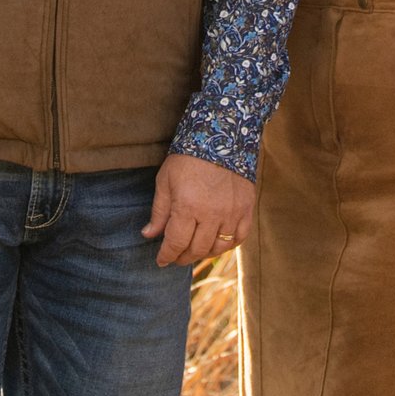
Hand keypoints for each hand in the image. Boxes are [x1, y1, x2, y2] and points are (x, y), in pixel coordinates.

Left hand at [144, 152, 254, 268]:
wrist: (221, 135)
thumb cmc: (188, 157)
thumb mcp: (166, 180)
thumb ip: (159, 211)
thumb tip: (148, 235)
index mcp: (188, 206)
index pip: (176, 242)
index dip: (167, 255)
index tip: (161, 260)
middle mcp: (212, 213)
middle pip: (197, 249)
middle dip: (183, 257)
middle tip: (176, 257)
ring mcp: (232, 212)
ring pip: (218, 247)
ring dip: (204, 253)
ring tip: (195, 249)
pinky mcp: (246, 208)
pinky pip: (239, 237)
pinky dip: (228, 244)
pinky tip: (217, 242)